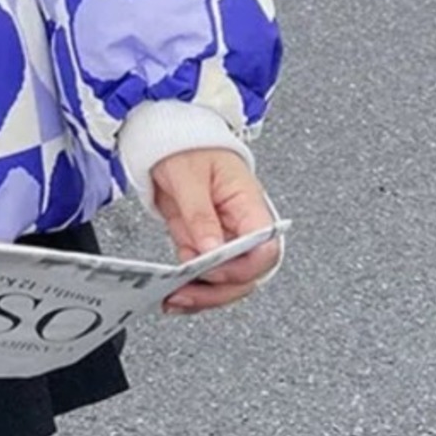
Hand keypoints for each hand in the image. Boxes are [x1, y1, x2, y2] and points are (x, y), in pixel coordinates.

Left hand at [150, 148, 281, 314]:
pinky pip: (205, 274)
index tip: (212, 268)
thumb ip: (201, 214)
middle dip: (218, 290)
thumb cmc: (188, 145)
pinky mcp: (205, 242)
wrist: (169, 136)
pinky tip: (173, 293)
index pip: (266, 249)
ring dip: (203, 295)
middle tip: (187, 293)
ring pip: (227, 281)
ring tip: (175, 299)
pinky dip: (191, 287)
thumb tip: (212, 250)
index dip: (242, 267)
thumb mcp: (189, 176)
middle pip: (248, 275)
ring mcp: (225, 237)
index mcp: (250, 205)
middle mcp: (243, 226)